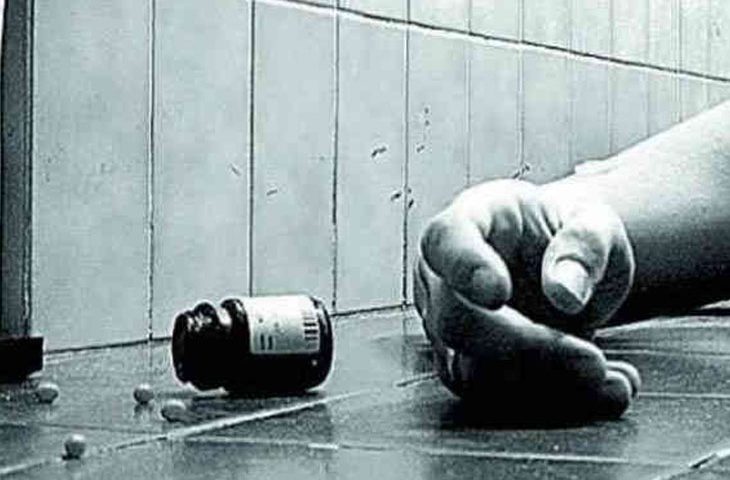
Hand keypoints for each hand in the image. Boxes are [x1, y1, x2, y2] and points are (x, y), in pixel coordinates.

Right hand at [414, 179, 639, 417]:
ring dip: (541, 381)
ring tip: (606, 373)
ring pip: (471, 370)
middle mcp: (444, 276)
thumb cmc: (568, 234)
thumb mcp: (594, 223)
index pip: (445, 241)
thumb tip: (564, 293)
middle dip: (525, 346)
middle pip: (456, 321)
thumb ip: (584, 246)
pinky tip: (601, 386)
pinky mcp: (468, 364)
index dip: (464, 268)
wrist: (564, 266)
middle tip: (592, 357)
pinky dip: (552, 397)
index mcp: (470, 221)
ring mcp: (449, 325)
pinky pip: (495, 396)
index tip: (497, 292)